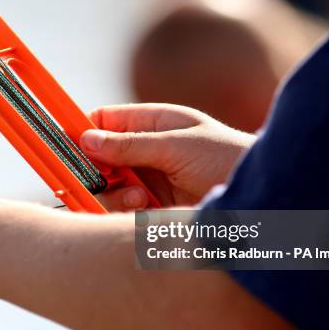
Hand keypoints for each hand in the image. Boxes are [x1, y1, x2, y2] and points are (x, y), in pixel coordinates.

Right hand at [80, 104, 255, 209]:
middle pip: (99, 156)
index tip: (66, 144)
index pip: (105, 120)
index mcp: (153, 123)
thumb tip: (86, 137)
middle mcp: (146, 150)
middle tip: (100, 178)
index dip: (82, 129)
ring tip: (141, 197)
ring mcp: (149, 179)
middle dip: (96, 168)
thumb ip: (131, 143)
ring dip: (115, 192)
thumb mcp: (178, 145)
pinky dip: (124, 209)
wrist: (262, 200)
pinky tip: (145, 208)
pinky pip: (122, 208)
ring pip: (108, 185)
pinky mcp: (153, 208)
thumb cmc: (227, 158)